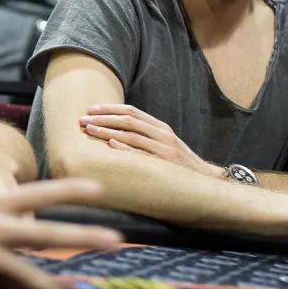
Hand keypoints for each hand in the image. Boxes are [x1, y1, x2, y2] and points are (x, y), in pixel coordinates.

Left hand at [81, 104, 221, 177]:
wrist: (205, 180)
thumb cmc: (178, 164)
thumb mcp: (164, 144)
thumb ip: (146, 136)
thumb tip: (116, 132)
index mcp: (161, 127)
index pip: (131, 111)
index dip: (110, 108)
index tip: (91, 109)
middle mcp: (162, 134)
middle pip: (128, 120)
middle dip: (103, 118)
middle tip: (82, 119)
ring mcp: (164, 149)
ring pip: (131, 135)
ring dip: (107, 131)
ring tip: (89, 130)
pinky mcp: (165, 164)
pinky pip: (142, 155)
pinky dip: (126, 149)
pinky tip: (110, 145)